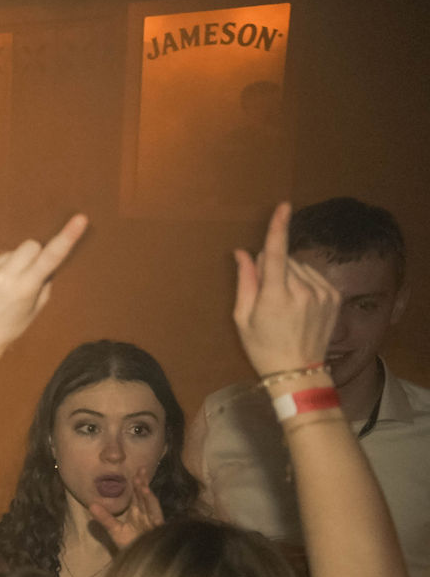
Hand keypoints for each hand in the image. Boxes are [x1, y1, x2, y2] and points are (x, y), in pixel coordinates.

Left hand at [0, 213, 89, 370]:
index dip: (66, 237)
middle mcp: (2, 277)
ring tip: (0, 288)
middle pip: (30, 246)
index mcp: (23, 288)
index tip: (80, 219)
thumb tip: (46, 256)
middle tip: (25, 276)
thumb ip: (44, 280)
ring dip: (9, 265)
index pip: (50, 257)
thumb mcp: (35, 308)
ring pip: (8, 253)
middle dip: (33, 256)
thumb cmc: (9, 325)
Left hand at [89, 467, 163, 548]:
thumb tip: (91, 505)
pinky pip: (157, 527)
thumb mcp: (114, 530)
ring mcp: (153, 525)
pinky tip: (154, 517)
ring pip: (153, 509)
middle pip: (146, 498)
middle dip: (144, 485)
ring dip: (149, 499)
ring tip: (144, 488)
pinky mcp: (156, 535)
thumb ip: (104, 518)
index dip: (138, 483)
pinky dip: (156, 521)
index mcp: (138, 512)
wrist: (138, 560)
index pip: (138, 495)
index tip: (137, 470)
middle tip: (141, 471)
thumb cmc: (130, 545)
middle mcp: (147, 515)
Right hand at [232, 203, 340, 378]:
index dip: (278, 227)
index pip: (276, 253)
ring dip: (289, 275)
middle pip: (284, 260)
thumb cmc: (262, 346)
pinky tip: (299, 303)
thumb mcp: (243, 317)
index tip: (284, 206)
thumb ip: (245, 281)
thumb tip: (243, 252)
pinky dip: (304, 282)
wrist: (297, 371)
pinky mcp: (334, 295)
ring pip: (299, 267)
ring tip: (285, 304)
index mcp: (275, 297)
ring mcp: (322, 292)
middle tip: (266, 296)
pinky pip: (313, 276)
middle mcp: (302, 291)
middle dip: (273, 268)